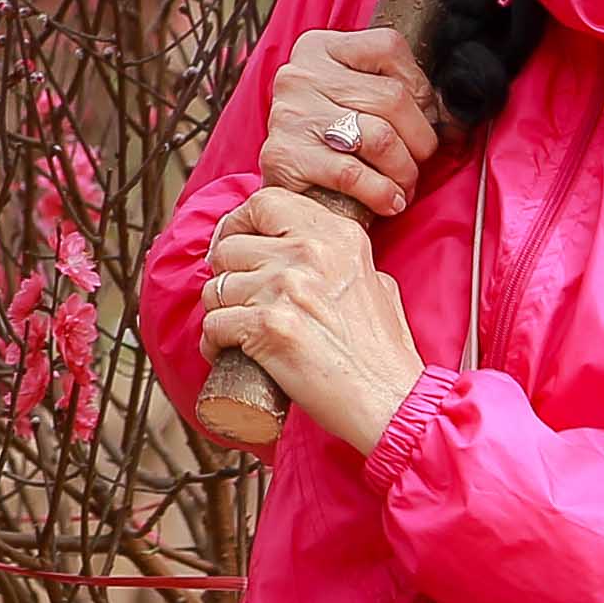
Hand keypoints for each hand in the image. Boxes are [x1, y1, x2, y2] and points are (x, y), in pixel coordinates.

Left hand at [190, 185, 428, 455]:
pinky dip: (214, 344)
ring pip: (215, 289)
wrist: (391, 400)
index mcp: (337, 235)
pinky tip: (227, 354)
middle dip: (226, 277)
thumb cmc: (383, 352)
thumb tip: (307, 248)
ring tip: (238, 333)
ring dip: (220, 312)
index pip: (265, 202)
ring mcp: (286, 288)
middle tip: (238, 301)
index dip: (239, 224)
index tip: (236, 249)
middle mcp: (310, 253)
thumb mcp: (374, 281)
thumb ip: (341, 259)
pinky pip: (212, 326)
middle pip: (230, 247)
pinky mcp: (268, 327)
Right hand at [260, 24, 437, 219]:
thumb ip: (395, 90)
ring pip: (380, 138)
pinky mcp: (285, 156)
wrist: (280, 194)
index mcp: (319, 48)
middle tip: (418, 162)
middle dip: (420, 140)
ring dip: (404, 170)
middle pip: (392, 98)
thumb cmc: (329, 140)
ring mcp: (290, 114)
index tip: (423, 116)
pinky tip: (388, 201)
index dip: (419, 87)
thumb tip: (452, 114)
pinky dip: (381, 192)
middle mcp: (300, 75)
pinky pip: (353, 174)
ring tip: (404, 185)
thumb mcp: (355, 97)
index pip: (389, 47)